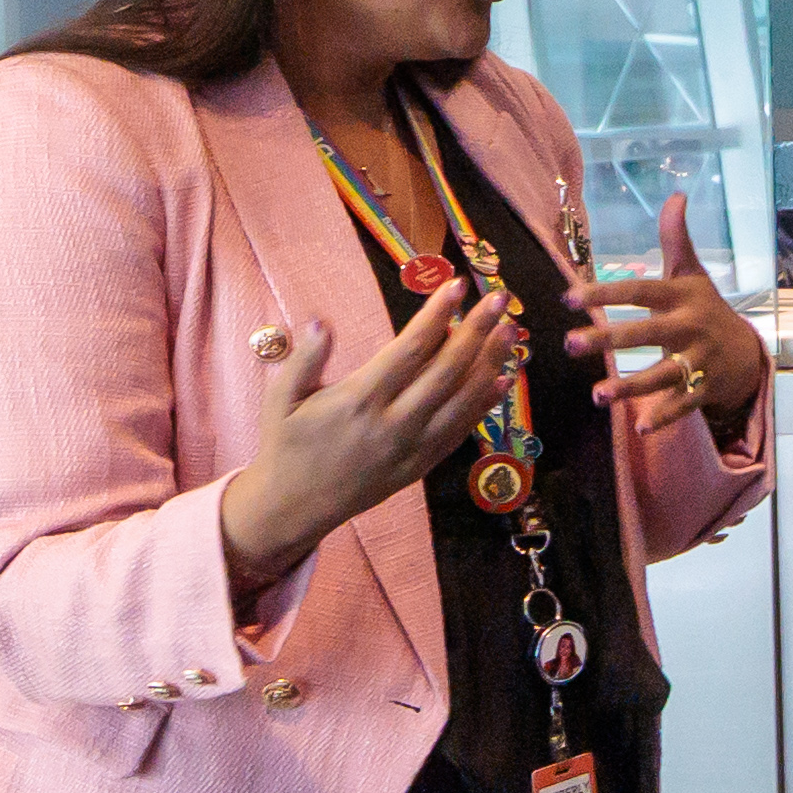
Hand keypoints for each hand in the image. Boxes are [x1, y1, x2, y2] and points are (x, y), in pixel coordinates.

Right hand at [217, 271, 511, 589]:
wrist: (295, 507)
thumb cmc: (287, 444)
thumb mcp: (282, 398)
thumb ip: (305, 359)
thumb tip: (321, 321)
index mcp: (359, 401)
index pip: (409, 350)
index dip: (437, 315)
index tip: (456, 285)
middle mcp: (394, 424)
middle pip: (447, 371)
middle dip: (477, 331)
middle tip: (498, 299)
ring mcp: (413, 448)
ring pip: (463, 401)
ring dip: (491, 363)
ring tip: (510, 330)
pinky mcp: (422, 466)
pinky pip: (461, 431)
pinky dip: (484, 404)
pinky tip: (502, 378)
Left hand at [588, 196, 767, 431]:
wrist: (748, 352)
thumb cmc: (706, 308)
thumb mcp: (692, 273)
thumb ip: (676, 238)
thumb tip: (676, 195)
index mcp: (681, 296)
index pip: (639, 291)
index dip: (605, 293)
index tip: (569, 298)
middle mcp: (691, 327)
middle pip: (646, 334)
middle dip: (608, 340)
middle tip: (570, 344)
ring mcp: (700, 360)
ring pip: (663, 375)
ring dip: (630, 387)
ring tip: (597, 396)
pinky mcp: (706, 388)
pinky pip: (683, 403)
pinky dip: (664, 416)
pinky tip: (640, 427)